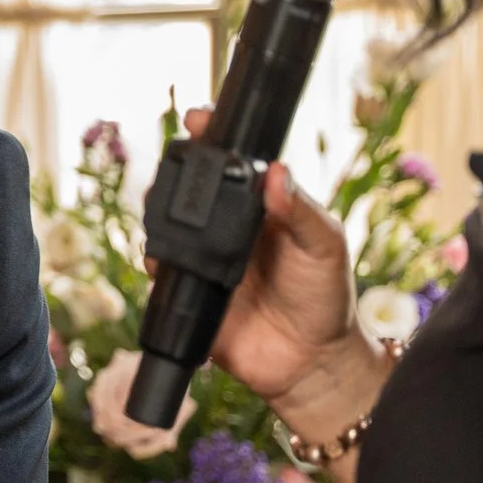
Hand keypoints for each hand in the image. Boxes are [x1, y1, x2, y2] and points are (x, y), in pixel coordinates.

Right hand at [177, 106, 381, 434]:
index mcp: (263, 209)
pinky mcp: (190, 292)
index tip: (199, 119)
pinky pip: (164, 272)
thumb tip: (276, 172)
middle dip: (178, 173)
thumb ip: (300, 211)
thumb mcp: (324, 247)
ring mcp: (207, 259)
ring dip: (161, 212)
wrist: (311, 363)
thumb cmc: (326, 298)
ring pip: (171, 226)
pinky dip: (157, 262)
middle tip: (176, 163)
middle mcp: (230, 229)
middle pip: (194, 190)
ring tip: (160, 204)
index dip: (213, 139)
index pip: (234, 165)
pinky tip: (160, 258)